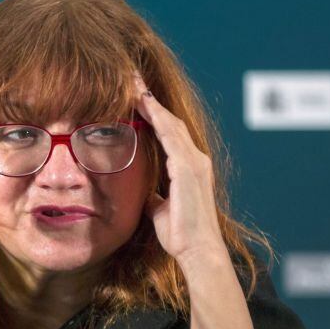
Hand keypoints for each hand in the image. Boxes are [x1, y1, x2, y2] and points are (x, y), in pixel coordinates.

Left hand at [133, 73, 227, 269]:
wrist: (197, 250)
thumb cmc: (180, 234)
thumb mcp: (160, 209)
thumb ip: (155, 196)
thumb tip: (145, 192)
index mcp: (189, 167)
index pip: (168, 132)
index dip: (152, 112)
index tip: (135, 96)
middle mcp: (195, 159)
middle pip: (169, 120)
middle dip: (150, 99)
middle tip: (132, 78)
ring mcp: (194, 162)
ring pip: (169, 123)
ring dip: (151, 102)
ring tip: (134, 83)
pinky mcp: (188, 168)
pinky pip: (170, 136)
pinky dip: (157, 117)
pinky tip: (144, 103)